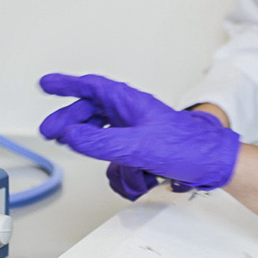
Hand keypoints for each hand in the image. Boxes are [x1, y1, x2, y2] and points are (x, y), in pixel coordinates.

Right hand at [40, 73, 240, 190]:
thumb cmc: (187, 147)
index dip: (66, 84)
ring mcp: (135, 129)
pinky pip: (115, 152)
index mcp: (130, 101)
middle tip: (50, 132)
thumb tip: (71, 136)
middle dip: (69, 120)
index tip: (44, 84)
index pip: (91, 87)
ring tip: (74, 147)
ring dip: (89, 141)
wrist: (213, 164)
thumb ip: (102, 142)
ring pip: (100, 131)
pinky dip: (112, 162)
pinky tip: (122, 173)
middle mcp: (130, 112)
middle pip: (90, 110)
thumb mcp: (139, 146)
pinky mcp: (141, 146)